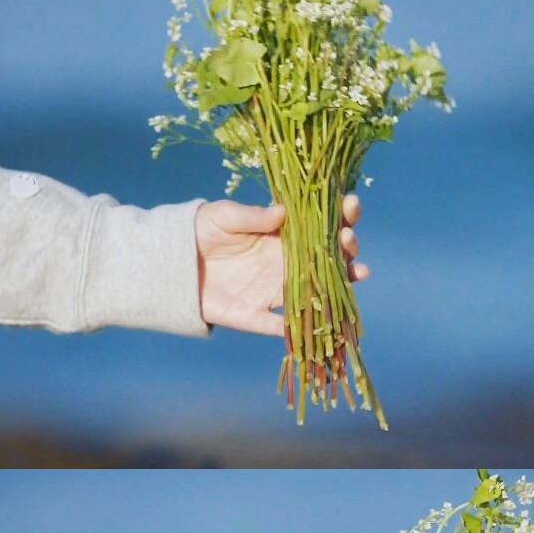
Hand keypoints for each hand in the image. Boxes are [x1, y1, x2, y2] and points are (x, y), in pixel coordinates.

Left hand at [195, 195, 369, 336]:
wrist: (173, 265)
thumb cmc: (201, 231)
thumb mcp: (223, 216)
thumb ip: (251, 216)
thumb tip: (283, 211)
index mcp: (283, 235)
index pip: (319, 224)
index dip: (339, 214)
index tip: (350, 203)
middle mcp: (286, 263)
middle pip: (327, 257)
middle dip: (346, 246)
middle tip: (349, 239)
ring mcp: (275, 291)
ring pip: (316, 291)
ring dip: (341, 284)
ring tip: (359, 272)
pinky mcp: (257, 317)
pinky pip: (283, 327)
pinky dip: (303, 329)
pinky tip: (325, 320)